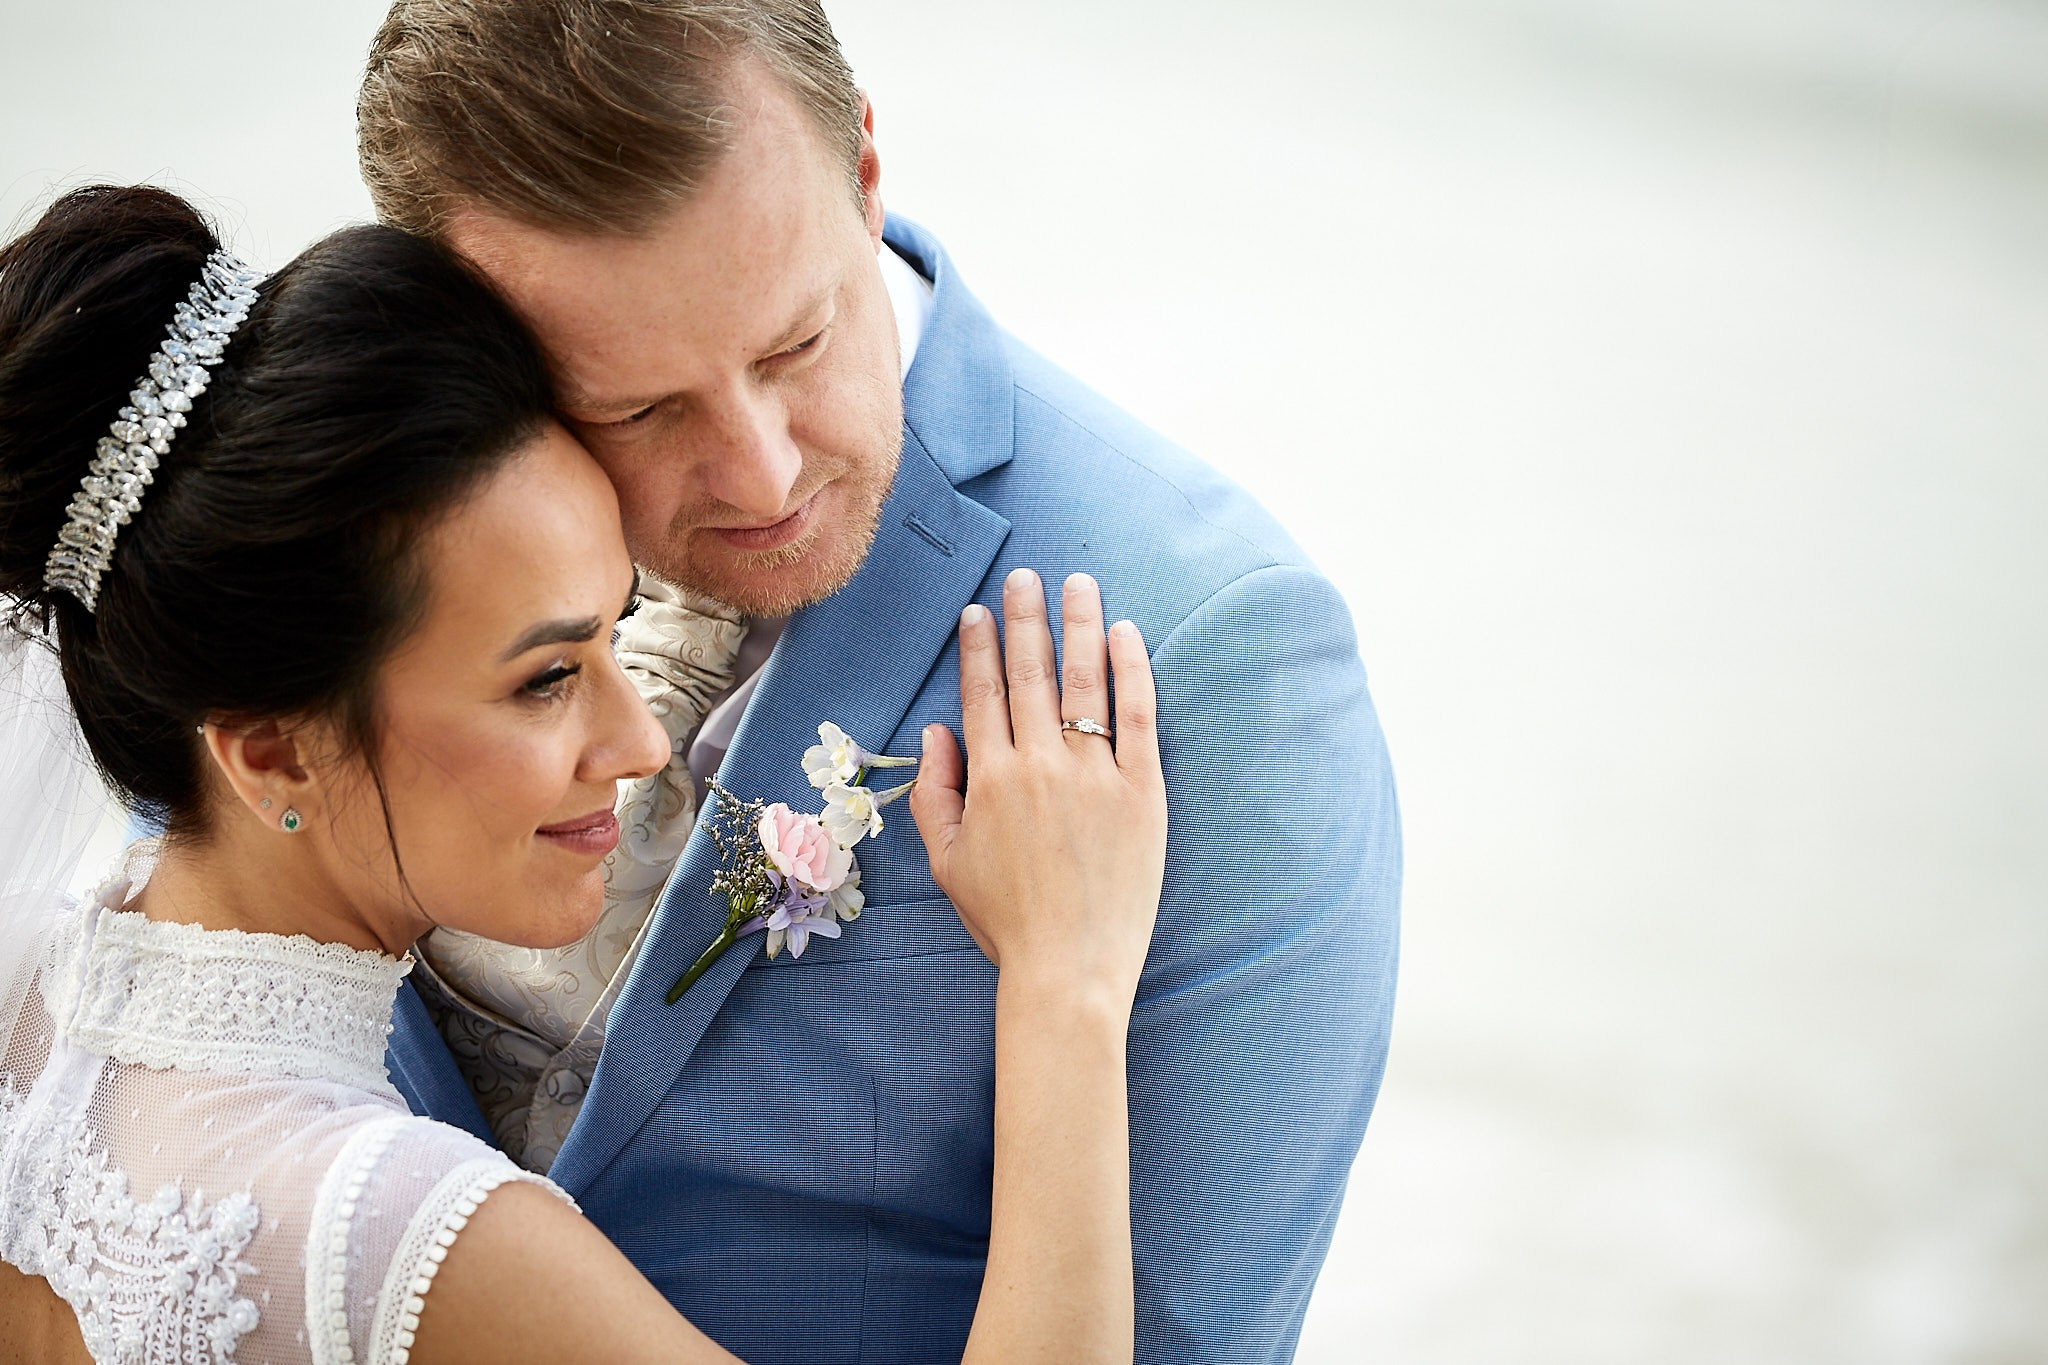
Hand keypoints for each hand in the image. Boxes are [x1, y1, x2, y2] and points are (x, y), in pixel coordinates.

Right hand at [910, 569, 1166, 1004]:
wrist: (1068, 970)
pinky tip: (1125, 634)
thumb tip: (938, 733)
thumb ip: (934, 794)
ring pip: (1083, 681)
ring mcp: (1095, 776)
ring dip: (1079, 625)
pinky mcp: (1143, 792)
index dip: (979, 647)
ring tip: (1079, 583)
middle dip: (1026, 618)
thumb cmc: (1004, 922)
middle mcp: (1040, 765)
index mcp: (990, 779)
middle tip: (1027, 576)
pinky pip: (1138, 716)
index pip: (982, 693)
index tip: (979, 611)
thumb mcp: (946, 862)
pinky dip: (1131, 670)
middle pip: (1030, 673)